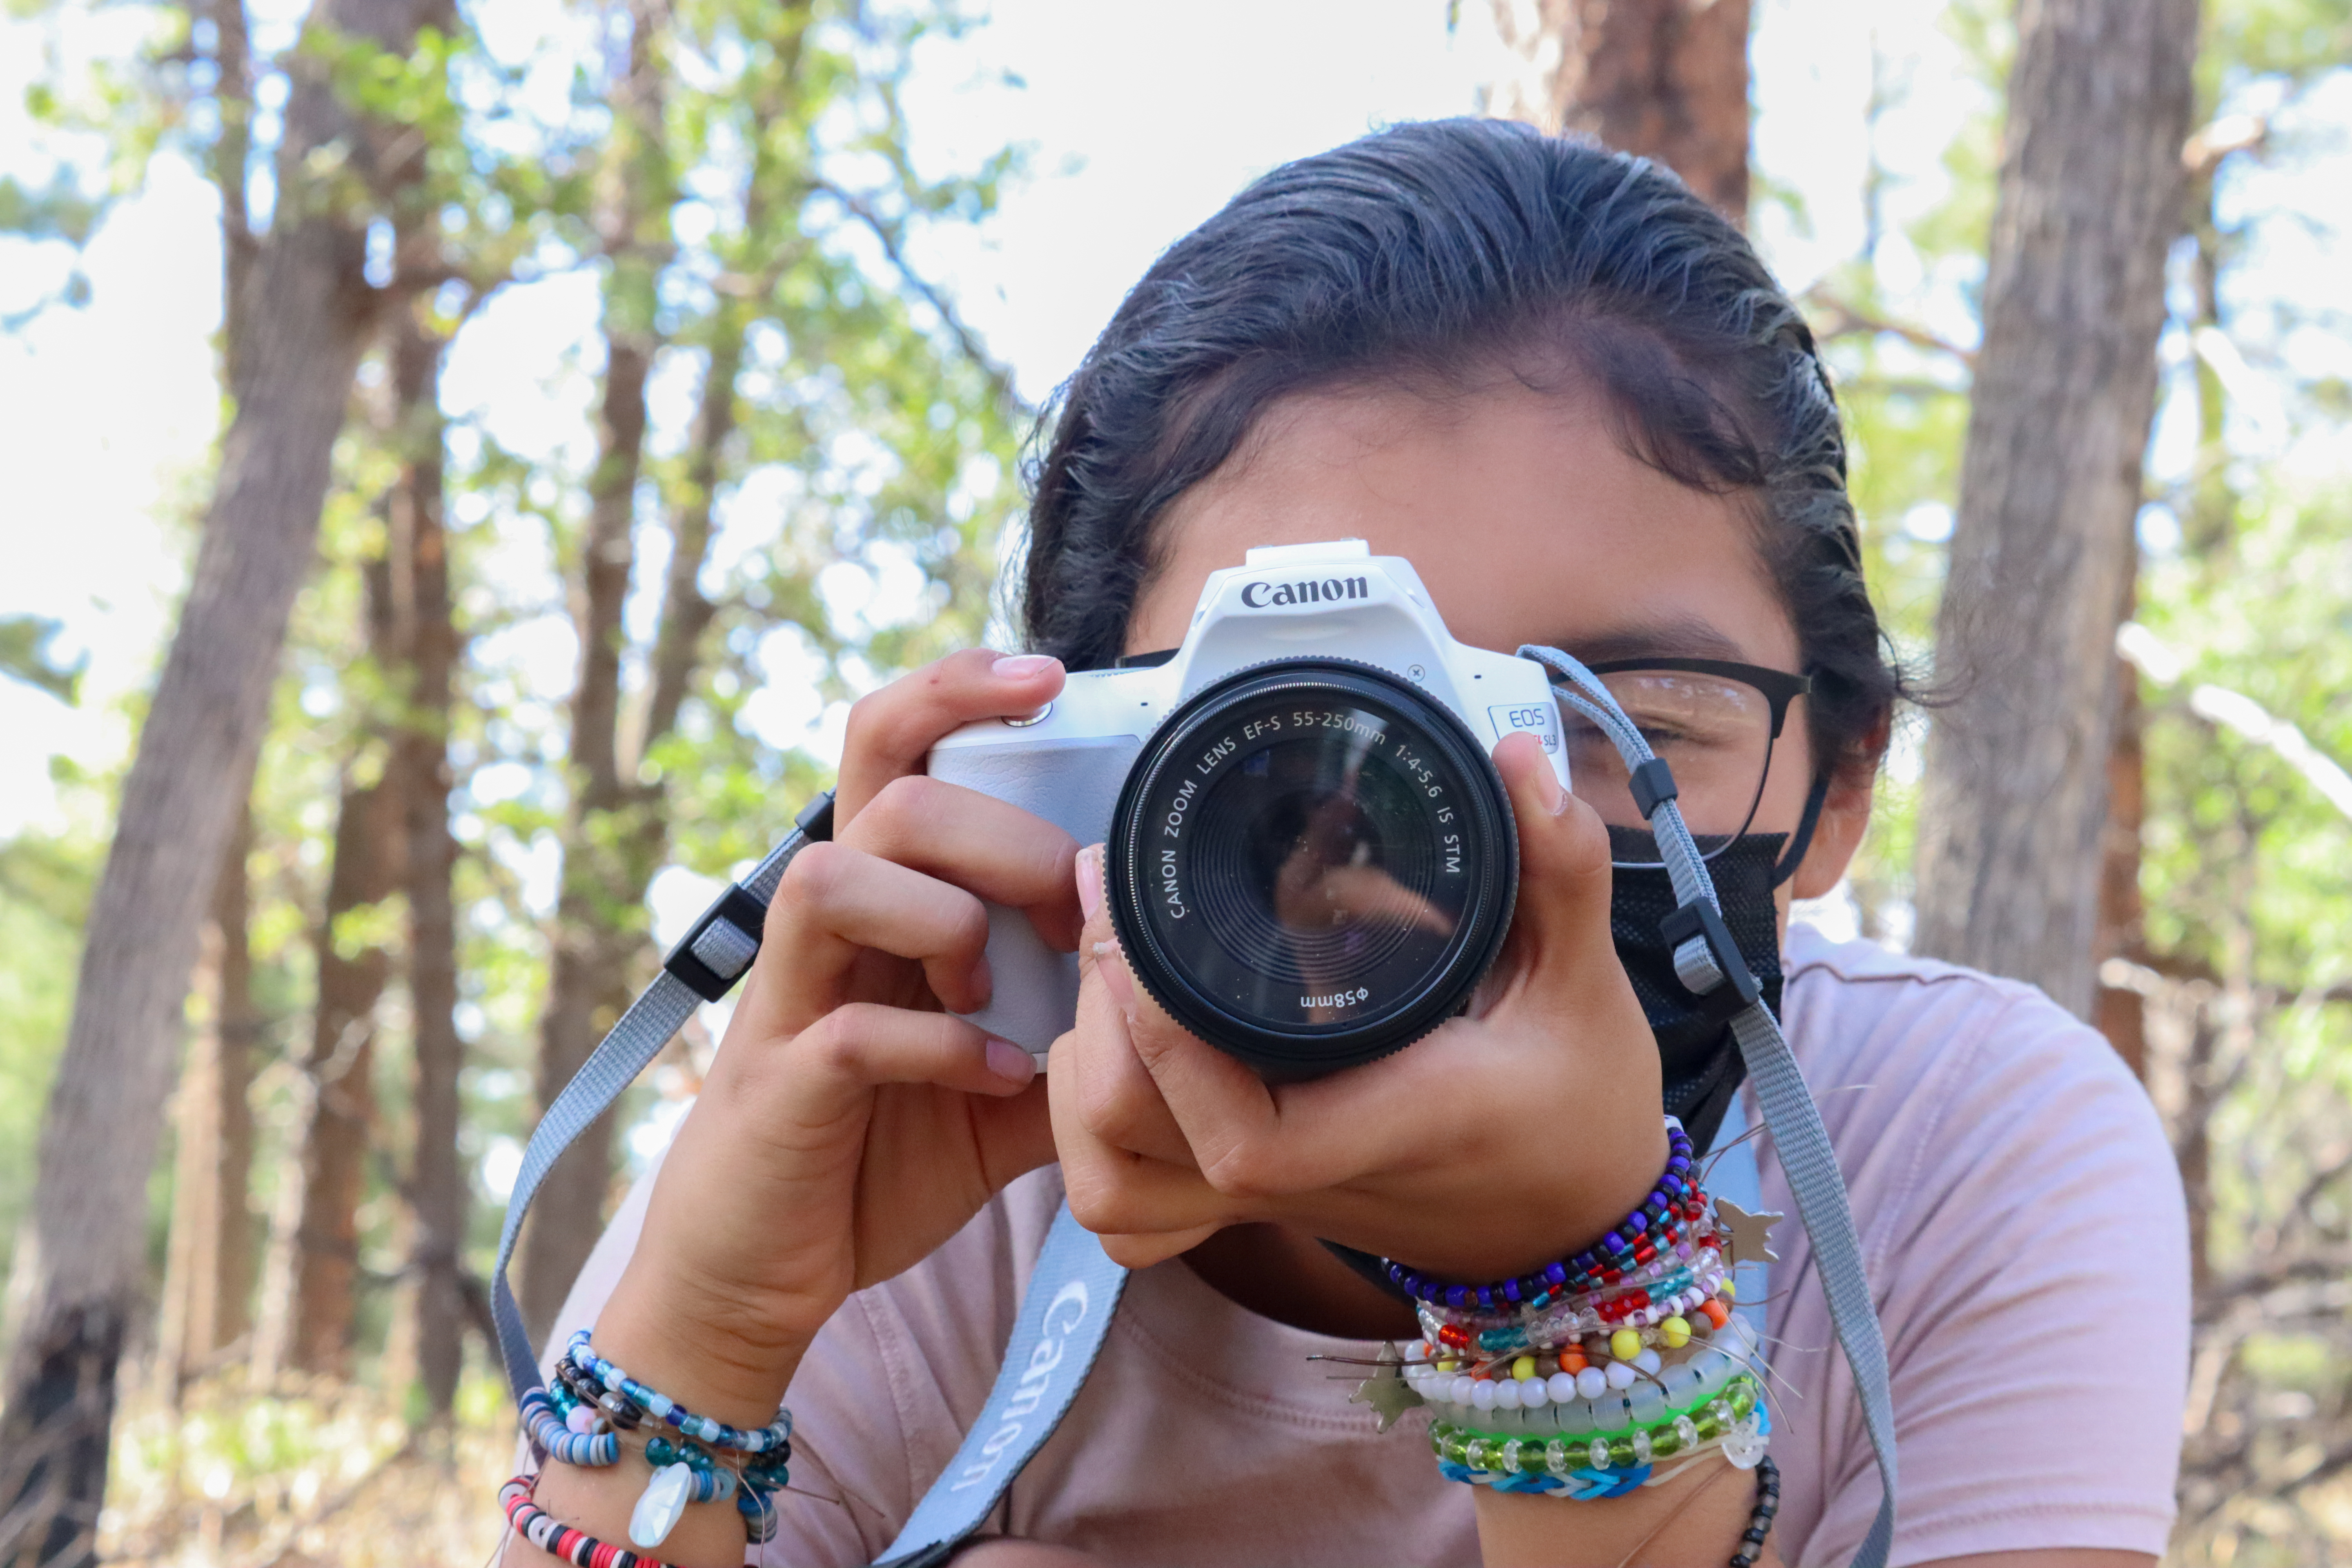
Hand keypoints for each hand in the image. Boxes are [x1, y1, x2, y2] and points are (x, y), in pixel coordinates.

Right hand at [596, 648, 1077, 1416]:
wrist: (762, 1269)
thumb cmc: (878, 1152)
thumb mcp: (1003, 1083)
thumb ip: (1073, 1030)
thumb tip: (1178, 996)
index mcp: (876, 899)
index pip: (893, 744)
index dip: (957, 688)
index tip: (1049, 676)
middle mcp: (823, 929)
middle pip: (891, 798)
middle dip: (1001, 837)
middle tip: (1062, 910)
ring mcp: (790, 999)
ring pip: (833, 875)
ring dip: (939, 920)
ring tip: (989, 987)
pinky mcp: (777, 1082)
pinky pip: (850, 1031)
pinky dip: (940, 1048)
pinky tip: (994, 1077)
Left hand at [1049, 730, 1665, 1279]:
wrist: (1573, 1227)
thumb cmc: (1577, 1110)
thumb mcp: (1586, 985)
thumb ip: (1561, 871)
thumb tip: (1517, 766)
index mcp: (1388, 1126)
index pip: (1241, 1135)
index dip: (1165, 1042)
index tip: (1138, 925)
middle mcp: (1310, 1174)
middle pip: (1138, 1142)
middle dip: (1101, 1016)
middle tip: (1109, 899)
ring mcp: (1267, 1198)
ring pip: (1115, 1184)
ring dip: (1086, 1077)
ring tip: (1110, 972)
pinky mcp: (1249, 1198)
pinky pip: (1132, 1208)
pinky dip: (1097, 1143)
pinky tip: (1115, 1056)